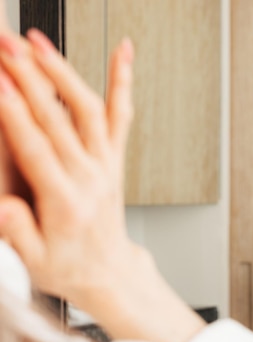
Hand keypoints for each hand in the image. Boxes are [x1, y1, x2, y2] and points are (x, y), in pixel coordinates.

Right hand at [0, 29, 203, 341]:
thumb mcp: (36, 261)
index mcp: (66, 200)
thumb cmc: (70, 266)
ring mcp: (106, 164)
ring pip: (89, 109)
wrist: (109, 271)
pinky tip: (123, 53)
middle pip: (58, 118)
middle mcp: (91, 176)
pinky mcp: (115, 158)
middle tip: (7, 45)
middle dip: (29, 76)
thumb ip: (19, 232)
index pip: (37, 147)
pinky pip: (122, 116)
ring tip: (39, 41)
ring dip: (64, 71)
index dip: (14, 112)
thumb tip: (6, 207)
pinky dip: (122, 82)